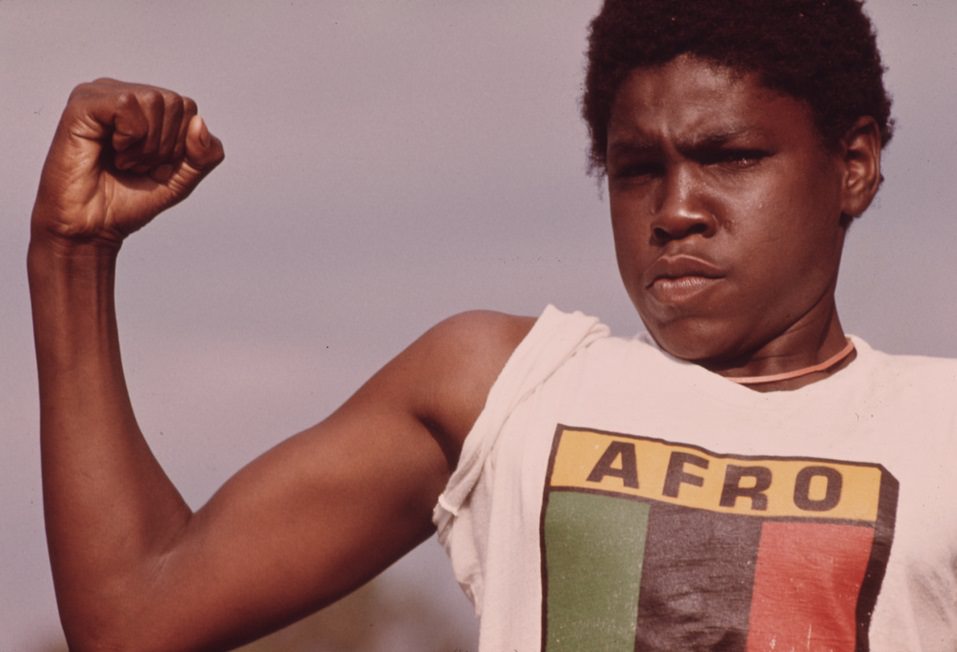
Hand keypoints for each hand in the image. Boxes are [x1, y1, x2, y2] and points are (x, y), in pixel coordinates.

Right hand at [32, 78, 224, 247]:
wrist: (93, 226)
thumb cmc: (129, 201)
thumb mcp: (182, 179)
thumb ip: (205, 154)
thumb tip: (199, 122)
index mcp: (145, 108)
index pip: (188, 108)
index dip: (181, 146)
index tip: (154, 166)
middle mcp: (123, 94)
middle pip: (175, 102)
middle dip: (165, 146)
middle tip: (136, 166)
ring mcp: (100, 95)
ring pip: (153, 100)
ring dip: (146, 145)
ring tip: (124, 162)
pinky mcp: (82, 104)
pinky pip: (126, 104)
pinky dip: (129, 137)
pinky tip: (112, 151)